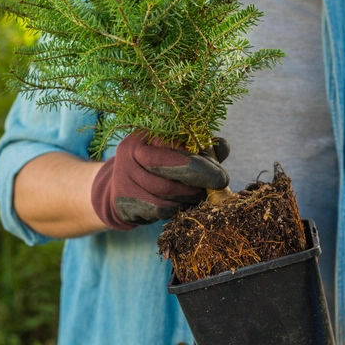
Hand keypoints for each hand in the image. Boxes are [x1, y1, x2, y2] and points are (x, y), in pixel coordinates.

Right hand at [91, 131, 229, 229]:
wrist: (122, 188)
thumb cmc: (156, 166)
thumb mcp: (177, 151)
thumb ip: (200, 149)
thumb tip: (223, 147)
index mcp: (144, 134)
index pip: (174, 146)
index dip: (199, 163)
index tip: (221, 176)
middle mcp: (129, 152)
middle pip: (167, 169)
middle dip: (196, 181)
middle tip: (216, 187)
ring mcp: (122, 177)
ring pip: (164, 194)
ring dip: (187, 198)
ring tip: (199, 197)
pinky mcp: (122, 201)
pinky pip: (156, 210)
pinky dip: (173, 210)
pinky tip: (180, 205)